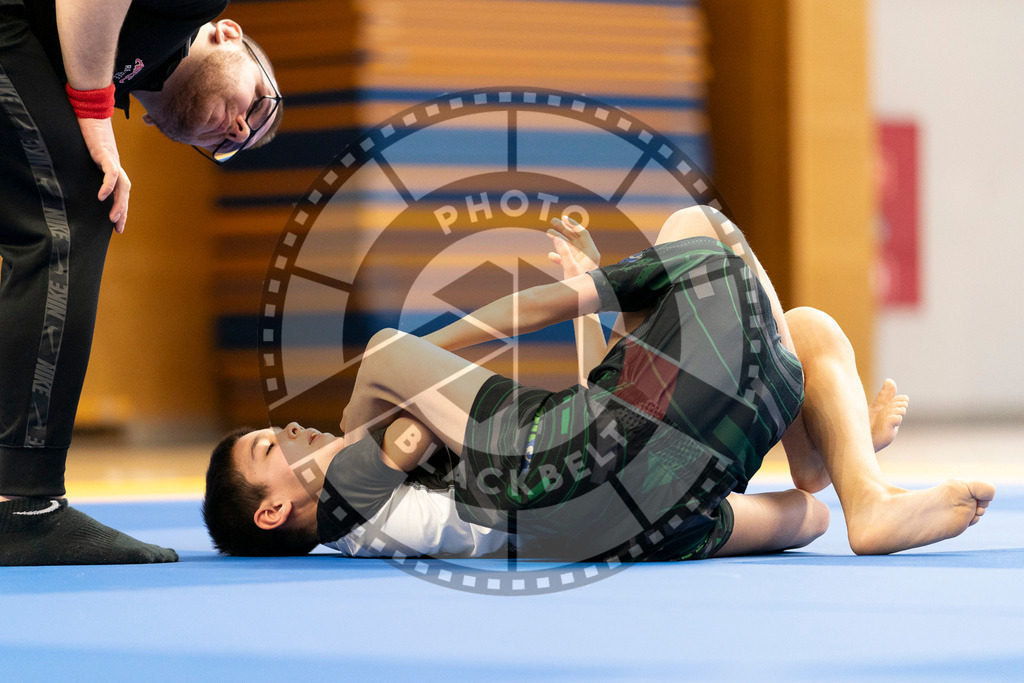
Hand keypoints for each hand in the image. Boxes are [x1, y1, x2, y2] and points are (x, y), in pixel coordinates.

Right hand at [76, 117, 129, 232]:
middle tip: (119, 228)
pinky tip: (102, 196)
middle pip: (125, 191)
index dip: (121, 208)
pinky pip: (111, 172)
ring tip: (113, 218)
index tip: (118, 226)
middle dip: (124, 211)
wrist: (87, 110)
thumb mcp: (84, 154)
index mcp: (111, 167)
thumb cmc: (84, 130)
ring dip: (120, 203)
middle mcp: (115, 165)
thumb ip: (86, 167)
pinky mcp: (106, 153)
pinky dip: (108, 185)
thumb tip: (75, 182)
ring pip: (123, 185)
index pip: (120, 191)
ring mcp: (112, 159)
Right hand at [547, 215, 599, 278]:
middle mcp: (587, 255)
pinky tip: (550, 256)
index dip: (573, 225)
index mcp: (591, 253)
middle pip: (574, 238)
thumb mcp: (571, 267)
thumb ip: (564, 252)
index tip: (563, 218)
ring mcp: (580, 261)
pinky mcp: (574, 268)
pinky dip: (558, 256)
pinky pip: (565, 258)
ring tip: (548, 233)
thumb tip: (557, 238)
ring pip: (568, 247)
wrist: (581, 301)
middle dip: (563, 229)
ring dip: (558, 240)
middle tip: (552, 221)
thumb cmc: (580, 284)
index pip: (583, 234)